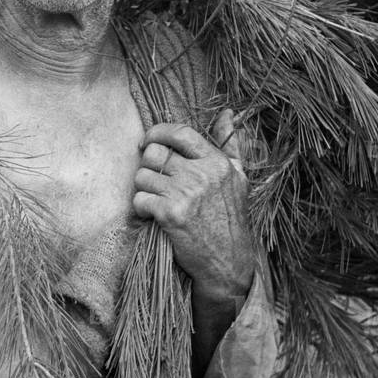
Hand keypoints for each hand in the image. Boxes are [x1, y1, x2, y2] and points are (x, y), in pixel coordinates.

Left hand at [132, 109, 254, 301]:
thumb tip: (227, 113)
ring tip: (154, 198)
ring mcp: (186, 194)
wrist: (228, 263)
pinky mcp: (170, 214)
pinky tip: (150, 214)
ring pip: (142, 175)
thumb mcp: (238, 178)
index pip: (180, 132)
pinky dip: (139, 207)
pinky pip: (139, 198)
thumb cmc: (230, 218)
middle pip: (154, 153)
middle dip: (147, 165)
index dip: (157, 132)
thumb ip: (231, 144)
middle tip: (153, 179)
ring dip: (142, 187)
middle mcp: (202, 174)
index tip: (147, 141)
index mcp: (217, 162)